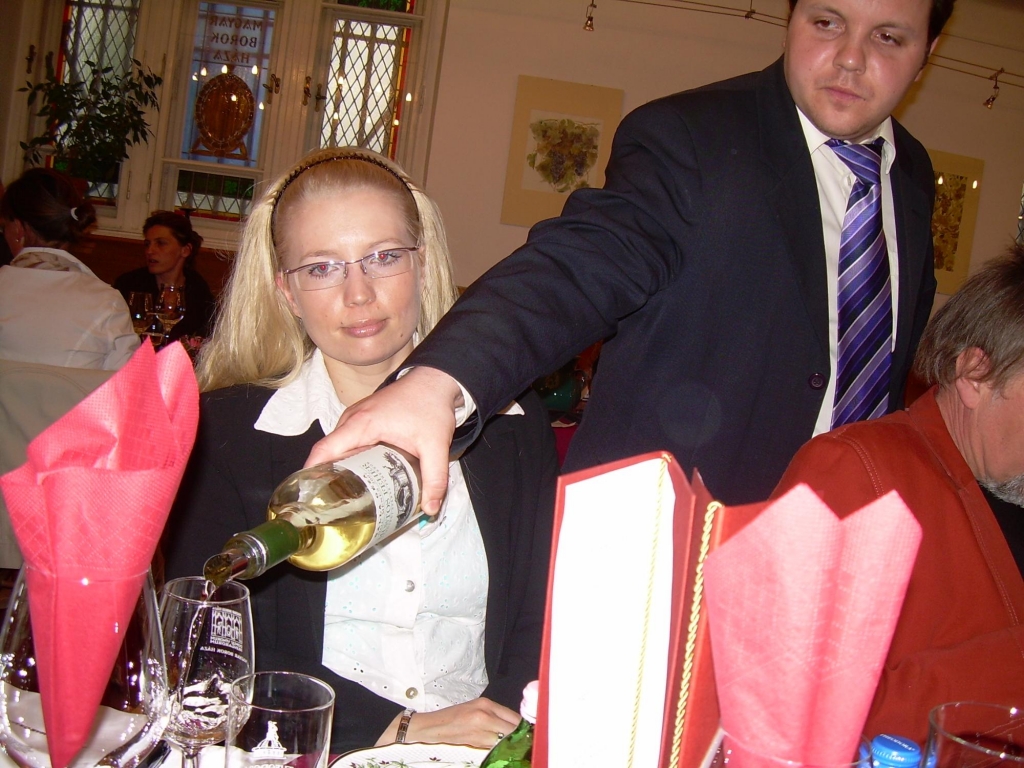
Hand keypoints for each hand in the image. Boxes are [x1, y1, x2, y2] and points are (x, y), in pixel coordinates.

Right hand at [305, 367, 463, 515]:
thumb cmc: (430, 406)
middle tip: (331, 506)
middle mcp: (352, 419)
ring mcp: (355, 417)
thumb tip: (430, 509)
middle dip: (325, 477)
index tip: (309, 495)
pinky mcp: (362, 418)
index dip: (312, 472)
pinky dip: (346, 457)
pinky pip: (346, 440)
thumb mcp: (435, 446)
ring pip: (337, 446)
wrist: (434, 380)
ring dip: (336, 468)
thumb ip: (435, 478)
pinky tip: (357, 476)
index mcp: (362, 424)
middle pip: (327, 451)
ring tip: (342, 496)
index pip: (324, 449)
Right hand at [377, 698, 521, 748]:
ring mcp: (479, 726)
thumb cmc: (450, 720)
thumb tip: (514, 731)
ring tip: (516, 754)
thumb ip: (493, 718)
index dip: (525, 730)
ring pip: (505, 741)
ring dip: (511, 749)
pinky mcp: (472, 740)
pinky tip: (500, 756)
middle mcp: (485, 712)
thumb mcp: (473, 712)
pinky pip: (492, 749)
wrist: (426, 728)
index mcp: (486, 704)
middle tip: (527, 749)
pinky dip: (498, 753)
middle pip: (514, 729)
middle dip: (521, 741)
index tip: (531, 739)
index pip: (515, 718)